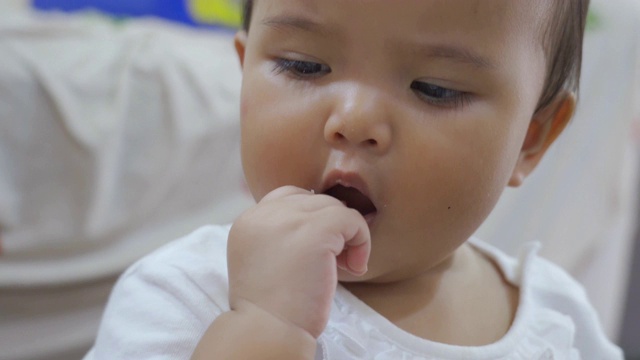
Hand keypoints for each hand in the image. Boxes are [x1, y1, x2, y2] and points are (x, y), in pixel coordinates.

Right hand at [227, 186, 370, 337]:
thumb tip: (323, 223)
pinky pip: (352, 218)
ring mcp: (289, 218)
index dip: (311, 219)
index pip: (289, 198)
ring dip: (347, 234)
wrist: (268, 330)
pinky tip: (354, 267)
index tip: (317, 251)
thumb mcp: (264, 260)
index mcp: (249, 220)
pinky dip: (362, 240)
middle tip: (333, 262)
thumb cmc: (272, 308)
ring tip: (344, 266)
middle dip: (330, 228)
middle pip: (314, 200)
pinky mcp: (316, 230)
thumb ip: (281, 236)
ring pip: (335, 206)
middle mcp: (264, 213)